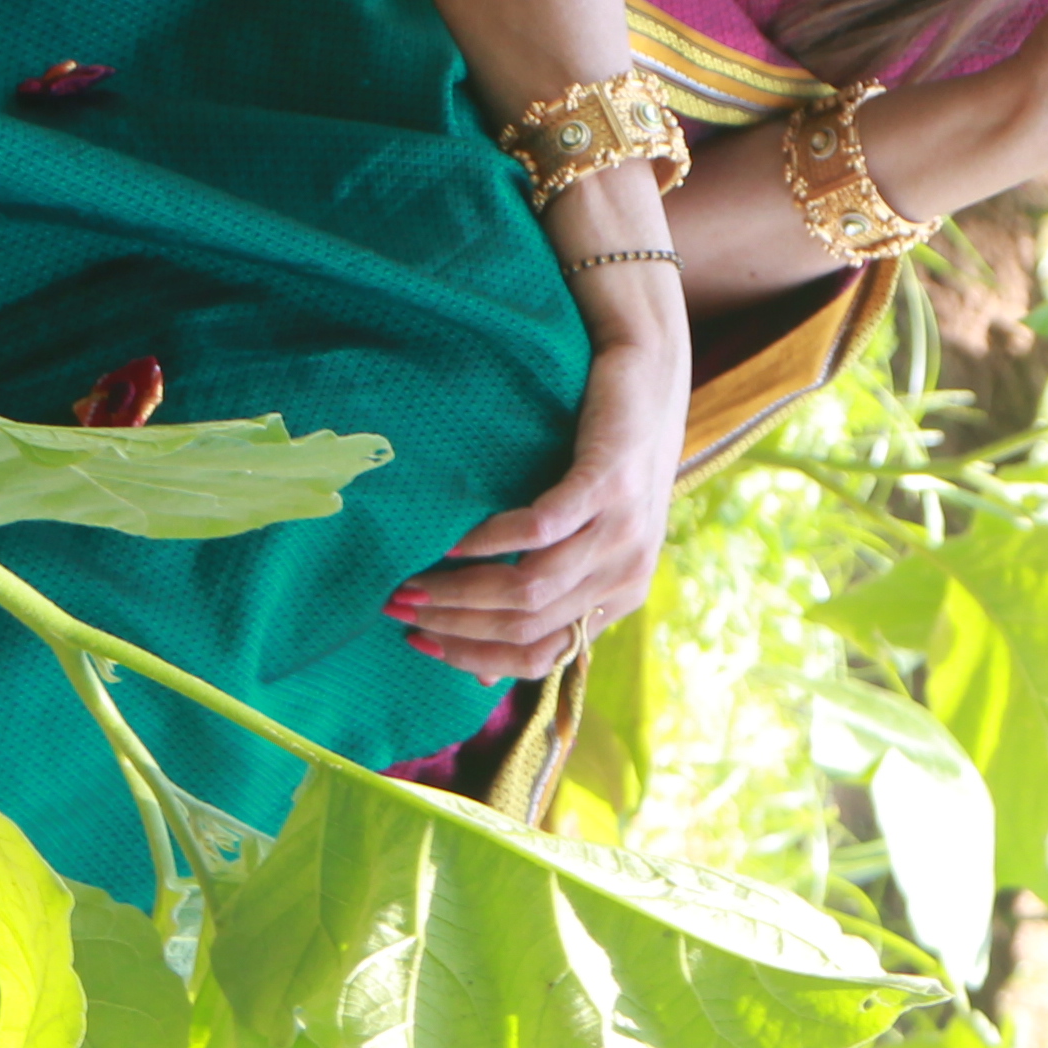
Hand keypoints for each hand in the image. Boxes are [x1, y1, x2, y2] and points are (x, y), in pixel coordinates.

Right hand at [391, 326, 683, 680]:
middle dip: (452, 625)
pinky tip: (455, 540)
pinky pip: (543, 530)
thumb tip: (484, 673)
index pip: (539, 658)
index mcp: (618, 598)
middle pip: (527, 628)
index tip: (415, 641)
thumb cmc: (607, 457)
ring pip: (530, 590)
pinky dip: (492, 541)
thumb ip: (545, 596)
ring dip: (461, 592)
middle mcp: (625, 575)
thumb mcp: (584, 535)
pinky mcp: (611, 485)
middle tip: (395, 607)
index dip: (472, 656)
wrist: (651, 373)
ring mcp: (623, 532)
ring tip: (411, 582)